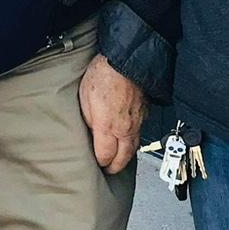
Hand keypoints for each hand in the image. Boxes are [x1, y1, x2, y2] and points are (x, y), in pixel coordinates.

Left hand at [78, 55, 145, 173]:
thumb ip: (88, 120)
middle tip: (107, 170)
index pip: (105, 157)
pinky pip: (139, 134)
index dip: (100, 163)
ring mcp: (137, 122)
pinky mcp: (144, 114)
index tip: (95, 163)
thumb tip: (90, 133)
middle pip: (123, 159)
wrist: (126, 60)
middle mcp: (125, 128)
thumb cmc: (103, 74)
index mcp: (107, 127)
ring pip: (133, 149)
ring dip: (125, 157)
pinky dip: (132, 141)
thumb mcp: (84, 99)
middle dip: (114, 167)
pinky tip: (127, 139)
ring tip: (117, 160)